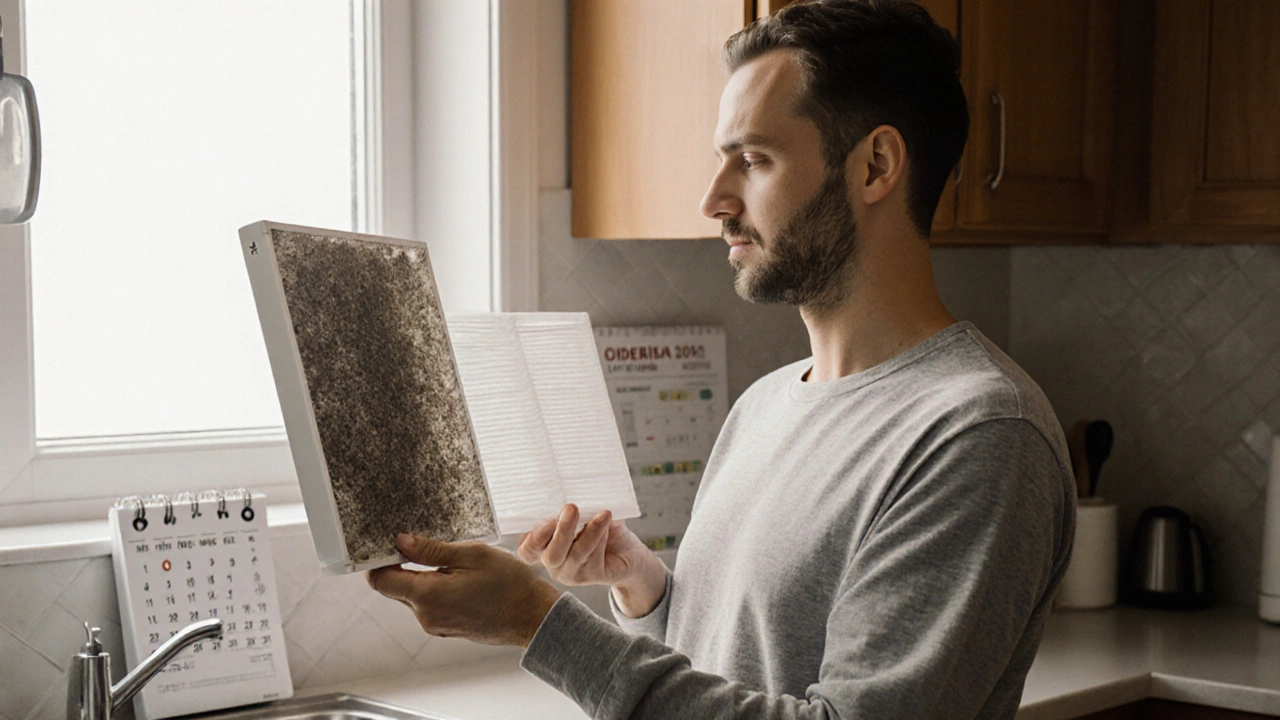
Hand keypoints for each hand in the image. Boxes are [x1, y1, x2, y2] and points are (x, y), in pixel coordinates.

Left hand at [366, 533, 561, 647]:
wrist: (533, 616)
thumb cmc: (508, 584)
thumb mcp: (471, 555)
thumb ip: (431, 550)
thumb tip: (401, 542)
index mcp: (428, 596)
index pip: (381, 581)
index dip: (378, 560)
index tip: (387, 543)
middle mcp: (426, 616)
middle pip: (395, 588)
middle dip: (401, 565)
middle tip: (421, 543)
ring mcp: (436, 625)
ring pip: (413, 596)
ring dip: (421, 577)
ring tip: (448, 560)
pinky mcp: (447, 628)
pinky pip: (428, 606)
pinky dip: (434, 589)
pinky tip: (457, 577)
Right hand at [517, 504, 666, 617]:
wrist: (629, 551)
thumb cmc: (602, 528)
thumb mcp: (588, 514)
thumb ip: (577, 508)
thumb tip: (576, 491)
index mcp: (545, 546)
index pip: (527, 550)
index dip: (531, 540)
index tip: (545, 521)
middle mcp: (554, 563)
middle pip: (550, 554)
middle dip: (561, 530)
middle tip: (571, 508)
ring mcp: (572, 573)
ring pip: (575, 555)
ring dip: (588, 533)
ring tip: (602, 514)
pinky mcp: (592, 576)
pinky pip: (594, 557)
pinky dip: (600, 536)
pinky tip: (608, 522)